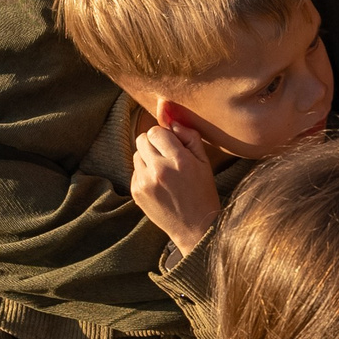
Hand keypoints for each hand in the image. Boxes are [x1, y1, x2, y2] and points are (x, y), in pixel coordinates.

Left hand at [133, 120, 220, 254]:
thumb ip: (188, 134)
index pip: (156, 131)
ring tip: (164, 173)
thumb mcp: (203, 161)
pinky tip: (159, 185)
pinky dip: (144, 174)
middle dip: (153, 144)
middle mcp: (160, 169)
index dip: (164, 136)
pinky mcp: (137, 192)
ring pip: (137, 154)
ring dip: (148, 158)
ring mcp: (145, 182)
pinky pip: (135, 171)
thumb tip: (168, 110)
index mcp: (179, 160)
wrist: (195, 227)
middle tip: (167, 157)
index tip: (173, 146)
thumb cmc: (203, 192)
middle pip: (142, 139)